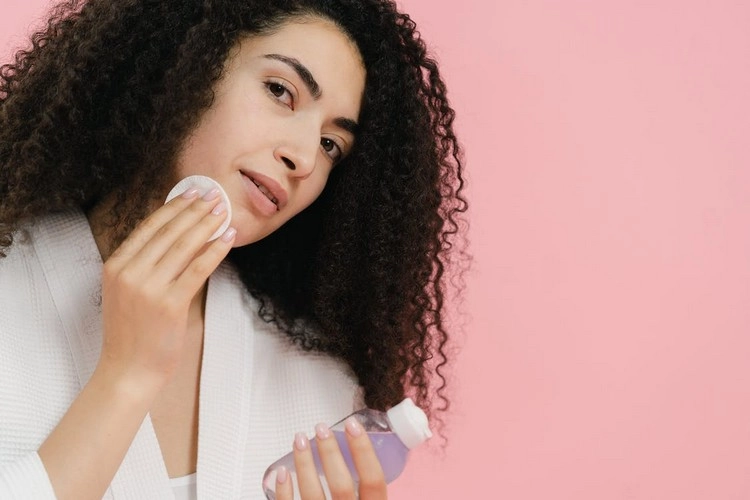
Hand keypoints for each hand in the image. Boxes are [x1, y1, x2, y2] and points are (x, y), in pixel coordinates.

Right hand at [97, 187, 234, 388]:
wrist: (127, 371)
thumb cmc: (131, 333)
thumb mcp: (126, 292)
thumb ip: (144, 265)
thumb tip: (178, 236)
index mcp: (115, 266)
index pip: (149, 227)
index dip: (174, 206)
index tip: (192, 192)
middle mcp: (129, 273)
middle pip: (168, 231)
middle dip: (195, 209)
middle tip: (214, 195)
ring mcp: (148, 288)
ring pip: (184, 246)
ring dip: (207, 224)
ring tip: (223, 211)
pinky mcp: (170, 304)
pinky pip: (198, 269)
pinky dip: (215, 251)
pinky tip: (227, 239)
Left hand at [275, 417, 387, 499]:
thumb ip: (368, 489)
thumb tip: (363, 452)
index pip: (374, 480)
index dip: (364, 451)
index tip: (352, 426)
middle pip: (342, 485)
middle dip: (330, 453)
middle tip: (321, 428)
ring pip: (313, 495)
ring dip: (304, 464)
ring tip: (299, 440)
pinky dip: (284, 491)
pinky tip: (283, 473)